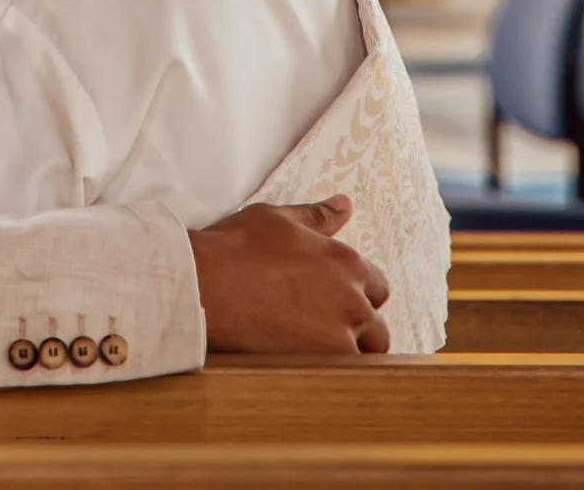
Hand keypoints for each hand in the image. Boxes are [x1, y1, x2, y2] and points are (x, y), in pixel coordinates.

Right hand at [187, 197, 391, 356]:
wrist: (206, 284)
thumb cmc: (238, 247)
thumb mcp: (280, 220)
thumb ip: (318, 216)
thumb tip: (344, 205)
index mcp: (346, 262)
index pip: (377, 287)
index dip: (358, 293)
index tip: (335, 299)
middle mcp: (352, 299)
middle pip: (377, 327)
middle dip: (359, 329)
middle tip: (325, 328)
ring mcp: (340, 335)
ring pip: (365, 356)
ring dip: (349, 354)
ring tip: (317, 352)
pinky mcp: (322, 364)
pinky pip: (344, 378)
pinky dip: (333, 375)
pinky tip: (310, 368)